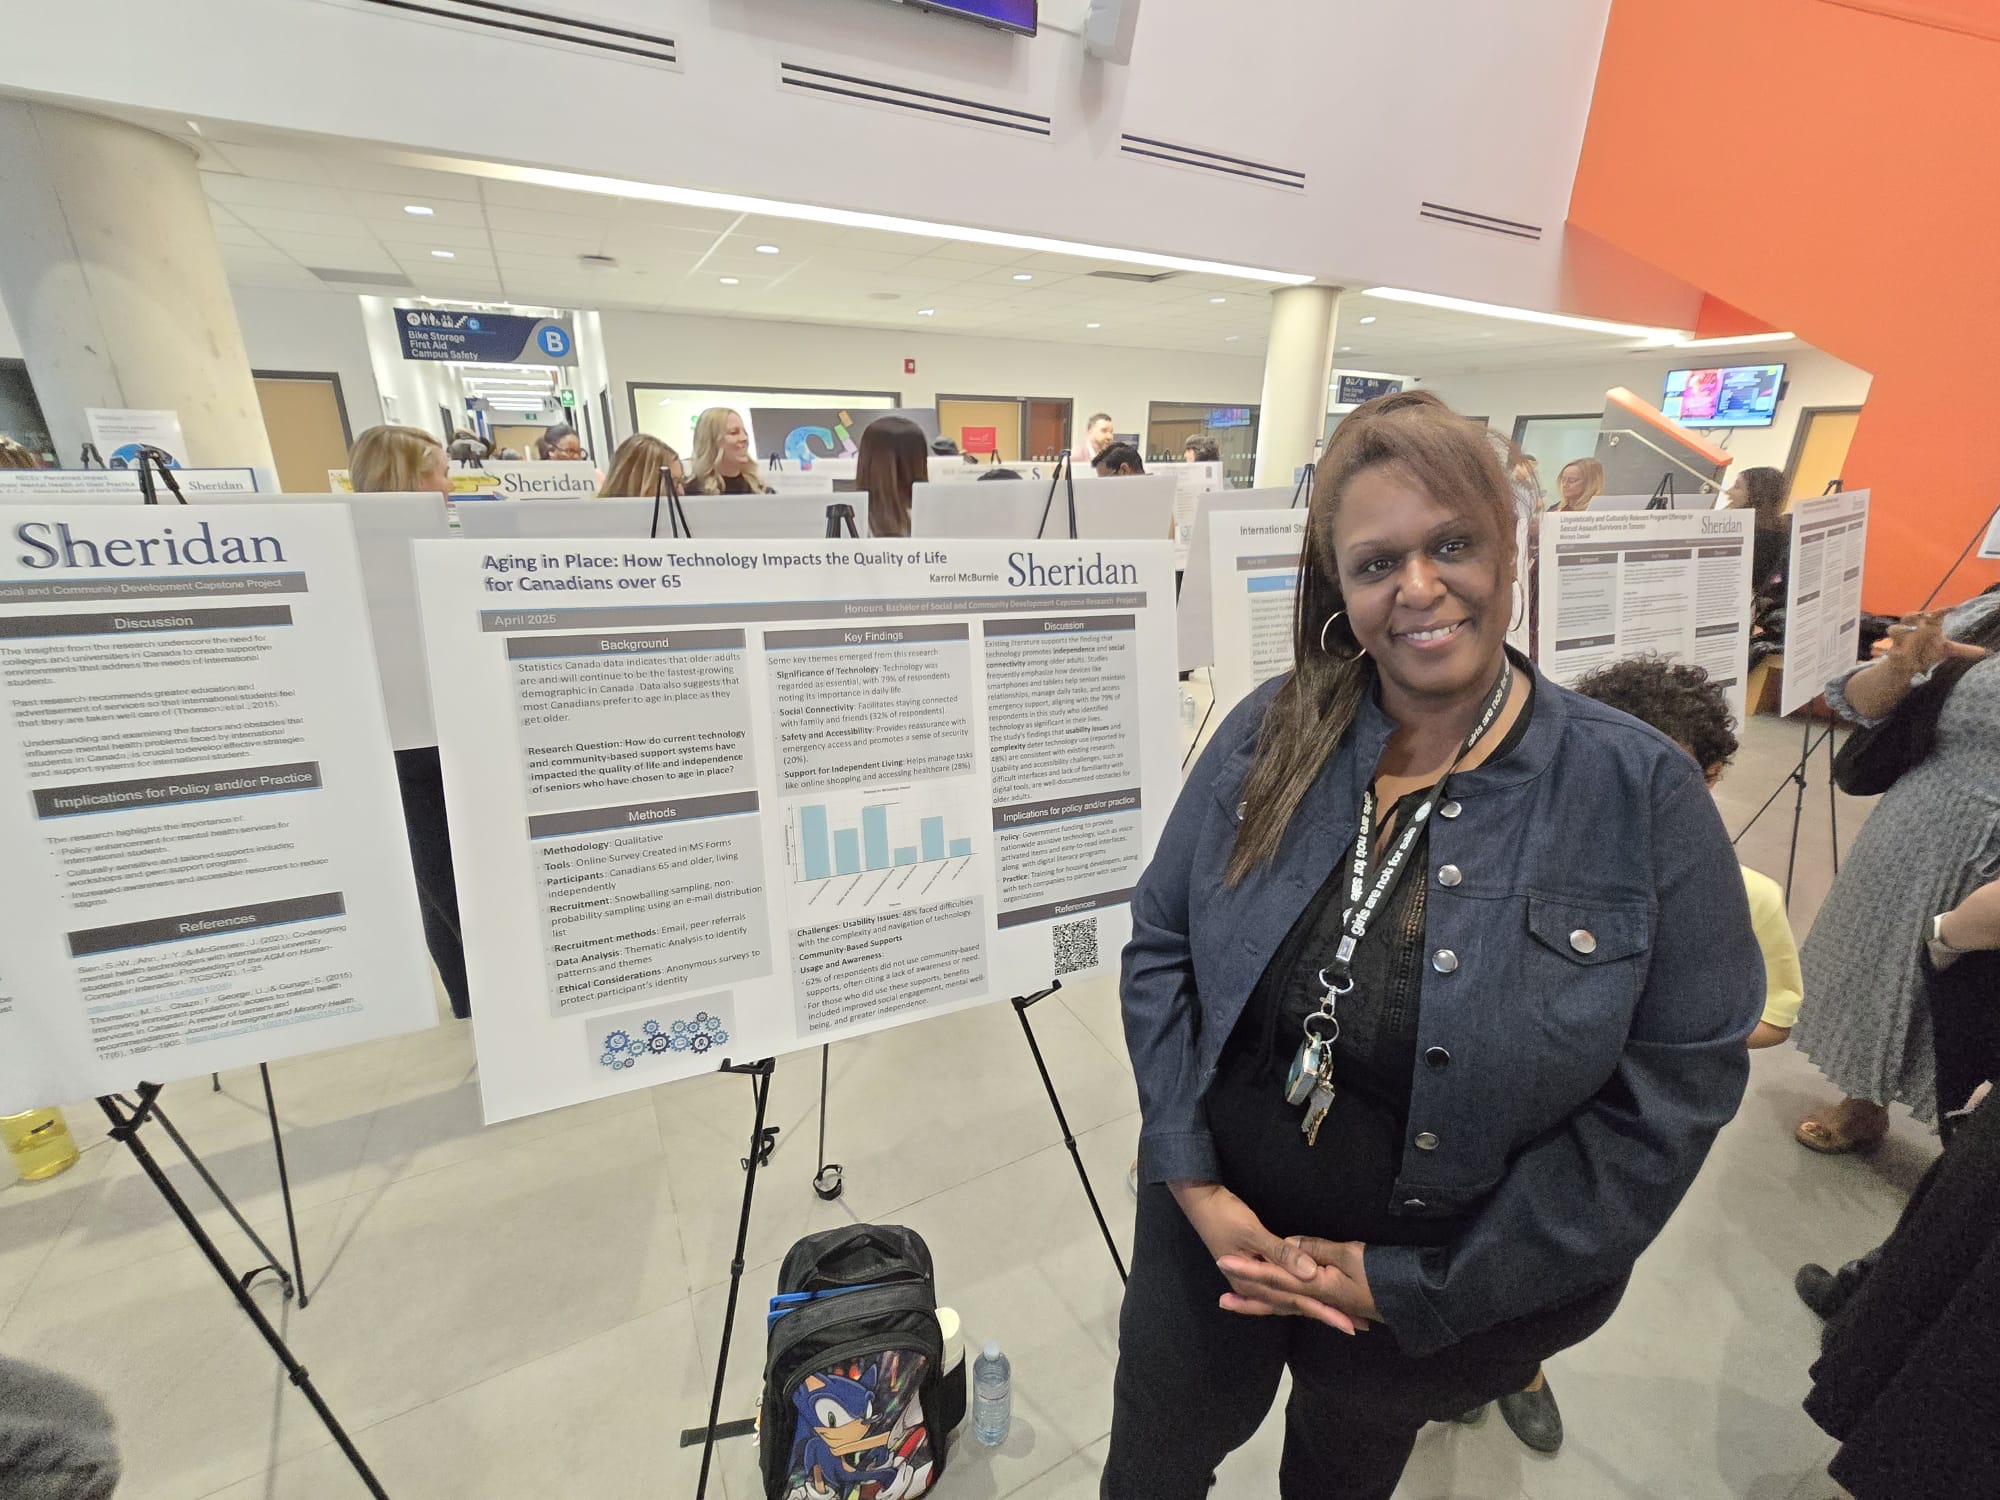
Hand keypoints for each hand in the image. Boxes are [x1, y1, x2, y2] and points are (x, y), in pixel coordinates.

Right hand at [1169, 1181, 1361, 1333]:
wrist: (1200, 1201)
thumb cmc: (1225, 1215)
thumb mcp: (1253, 1232)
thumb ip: (1281, 1254)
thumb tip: (1312, 1274)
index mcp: (1254, 1283)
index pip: (1297, 1301)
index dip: (1325, 1312)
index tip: (1349, 1325)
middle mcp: (1254, 1287)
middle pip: (1296, 1305)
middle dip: (1325, 1315)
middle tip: (1356, 1326)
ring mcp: (1254, 1280)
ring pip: (1290, 1299)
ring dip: (1314, 1309)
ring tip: (1341, 1318)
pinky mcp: (1257, 1270)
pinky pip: (1283, 1288)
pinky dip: (1299, 1295)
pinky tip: (1310, 1301)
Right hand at [1881, 613, 1986, 676]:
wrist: (1911, 664)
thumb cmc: (1928, 652)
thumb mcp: (1946, 650)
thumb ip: (1963, 650)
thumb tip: (1984, 652)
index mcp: (1928, 625)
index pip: (1936, 614)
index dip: (1944, 610)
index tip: (1955, 608)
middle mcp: (1914, 628)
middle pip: (1909, 615)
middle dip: (1913, 615)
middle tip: (1922, 615)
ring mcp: (1902, 638)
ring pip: (1895, 629)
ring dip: (1899, 631)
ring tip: (1906, 635)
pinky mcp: (1893, 649)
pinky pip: (1890, 649)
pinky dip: (1893, 651)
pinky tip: (1898, 654)